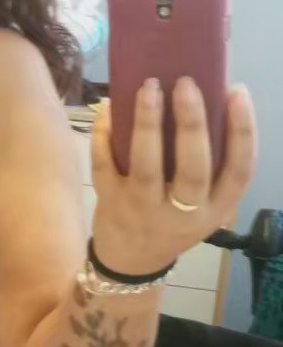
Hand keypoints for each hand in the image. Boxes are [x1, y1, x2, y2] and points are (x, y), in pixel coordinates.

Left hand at [90, 77, 255, 275]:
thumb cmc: (172, 221)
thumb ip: (206, 168)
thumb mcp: (201, 207)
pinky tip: (109, 107)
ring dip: (148, 124)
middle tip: (186, 83)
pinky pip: (105, 165)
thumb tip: (201, 100)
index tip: (236, 92)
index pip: (239, 172)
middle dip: (192, 123)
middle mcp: (183, 213)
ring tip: (149, 87)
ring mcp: (143, 209)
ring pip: (148, 166)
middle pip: (194, 167)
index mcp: (214, 210)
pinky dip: (104, 135)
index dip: (242, 132)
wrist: (130, 263)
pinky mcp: (110, 202)